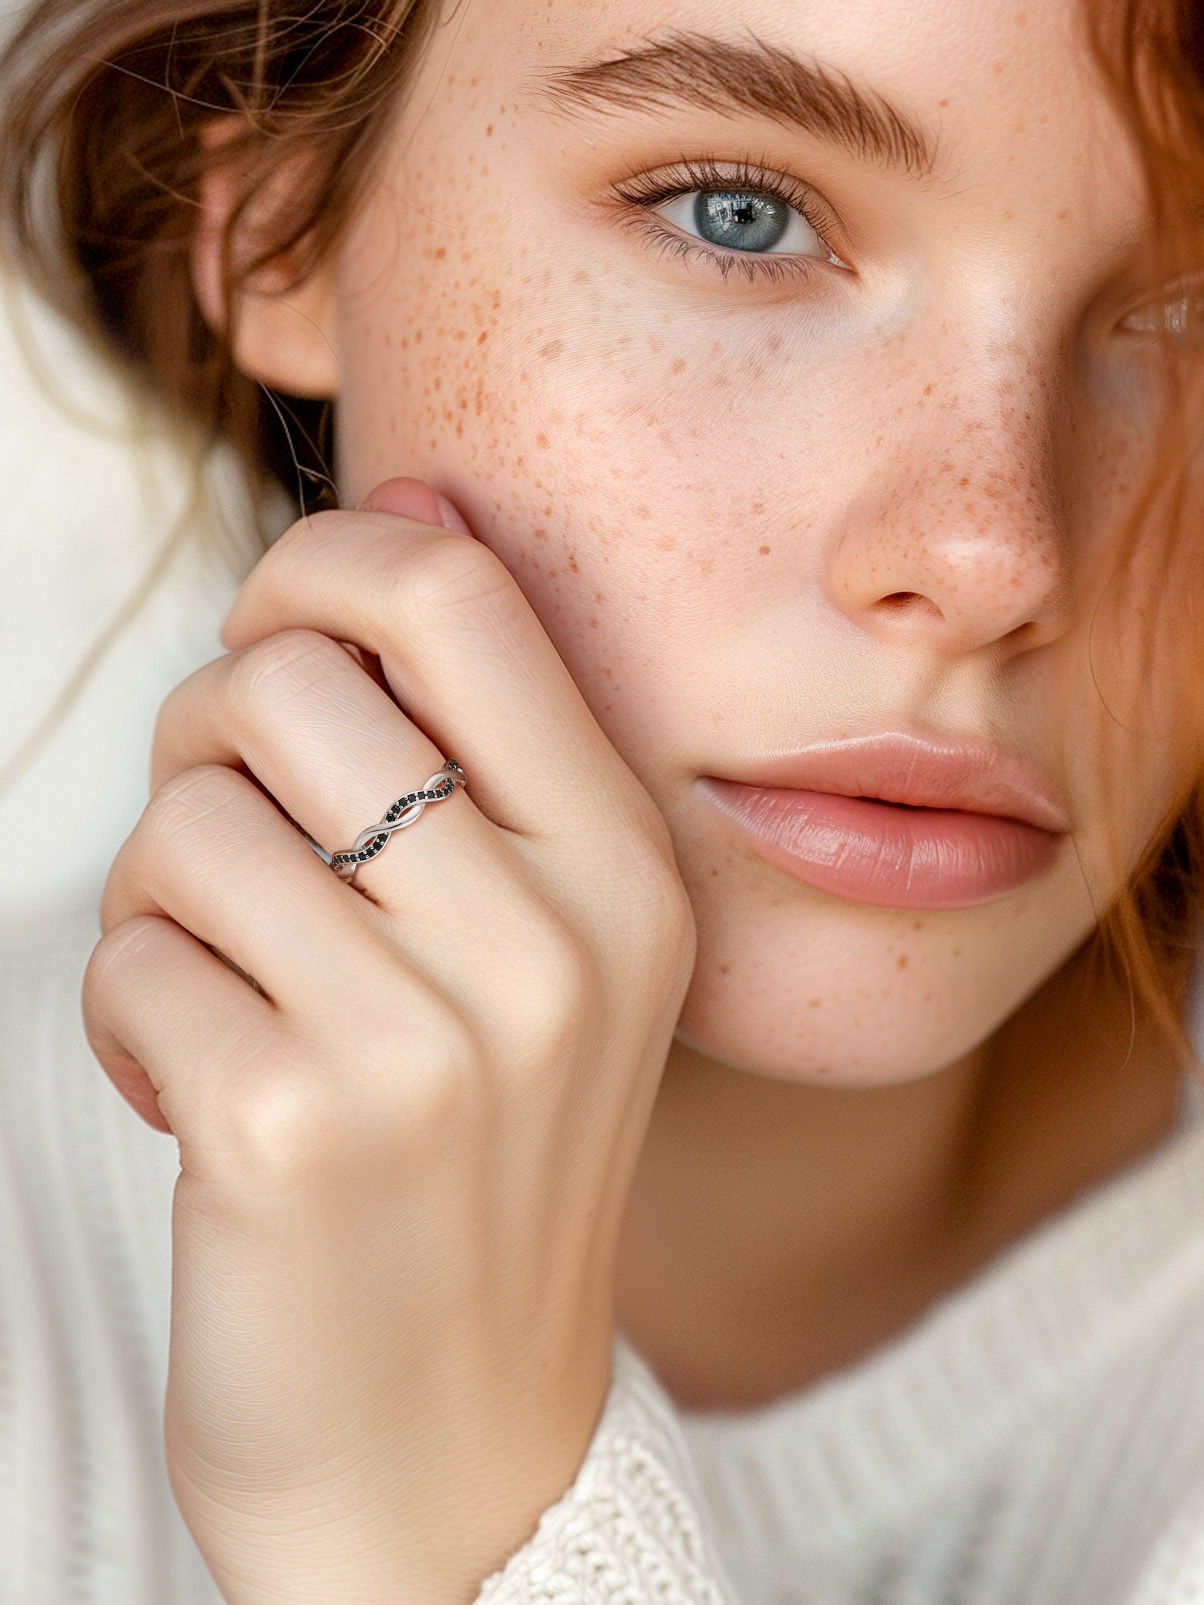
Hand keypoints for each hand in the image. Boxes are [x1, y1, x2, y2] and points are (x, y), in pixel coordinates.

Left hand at [82, 482, 694, 1603]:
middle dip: (210, 745)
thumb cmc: (475, 1166)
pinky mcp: (286, 1126)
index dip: (325, 562)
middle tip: (237, 853)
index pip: (456, 595)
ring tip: (225, 991)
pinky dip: (128, 1010)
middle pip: (286, 683)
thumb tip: (406, 505)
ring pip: (188, 818)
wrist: (449, 1448)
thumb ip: (484, 741)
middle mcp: (552, 938)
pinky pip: (130, 956)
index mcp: (626, 868)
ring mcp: (426, 1037)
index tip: (282, 628)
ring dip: (163, 901)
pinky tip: (197, 1089)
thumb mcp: (552, 950)